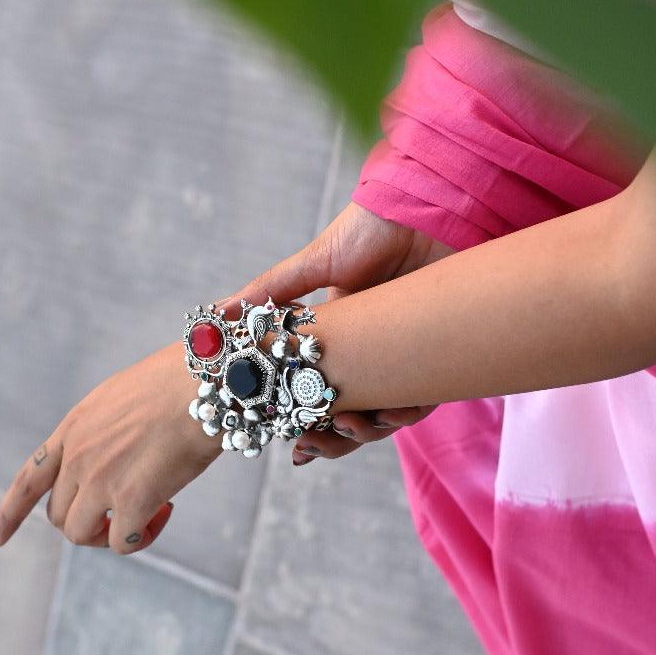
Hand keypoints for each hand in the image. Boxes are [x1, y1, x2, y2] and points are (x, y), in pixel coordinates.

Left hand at [0, 343, 216, 554]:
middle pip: (59, 515)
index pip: (29, 478)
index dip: (8, 514)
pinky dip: (143, 537)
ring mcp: (100, 479)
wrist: (206, 379)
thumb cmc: (180, 382)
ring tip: (149, 514)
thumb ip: (107, 431)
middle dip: (88, 522)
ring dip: (110, 534)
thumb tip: (119, 461)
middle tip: (127, 513)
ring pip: (82, 533)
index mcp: (75, 428)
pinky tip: (165, 512)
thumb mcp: (124, 398)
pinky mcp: (132, 499)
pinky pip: (123, 542)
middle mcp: (78, 455)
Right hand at [222, 201, 452, 462]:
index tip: (284, 436)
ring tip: (348, 426)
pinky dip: (404, 414)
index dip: (299, 417)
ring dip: (363, 432)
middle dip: (329, 438)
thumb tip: (217, 312)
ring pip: (383, 415)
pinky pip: (423, 400)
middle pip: (347, 412)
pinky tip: (391, 415)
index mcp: (337, 335)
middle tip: (310, 445)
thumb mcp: (315, 262)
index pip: (313, 387)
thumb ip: (270, 290)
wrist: (427, 208)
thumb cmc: (372, 228)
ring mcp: (403, 356)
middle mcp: (369, 351)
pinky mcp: (438, 355)